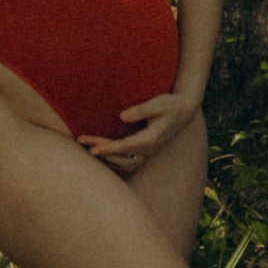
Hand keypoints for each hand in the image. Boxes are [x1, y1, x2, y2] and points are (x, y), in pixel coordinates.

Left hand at [80, 92, 199, 171]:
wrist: (184, 112)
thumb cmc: (170, 104)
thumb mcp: (158, 103)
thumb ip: (140, 110)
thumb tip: (121, 116)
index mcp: (151, 139)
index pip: (125, 147)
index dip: (108, 148)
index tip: (93, 149)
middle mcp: (149, 150)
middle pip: (121, 156)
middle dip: (101, 150)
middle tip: (82, 142)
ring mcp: (148, 152)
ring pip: (125, 164)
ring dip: (107, 158)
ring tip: (89, 149)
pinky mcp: (146, 151)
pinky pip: (128, 163)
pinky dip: (115, 161)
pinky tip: (103, 155)